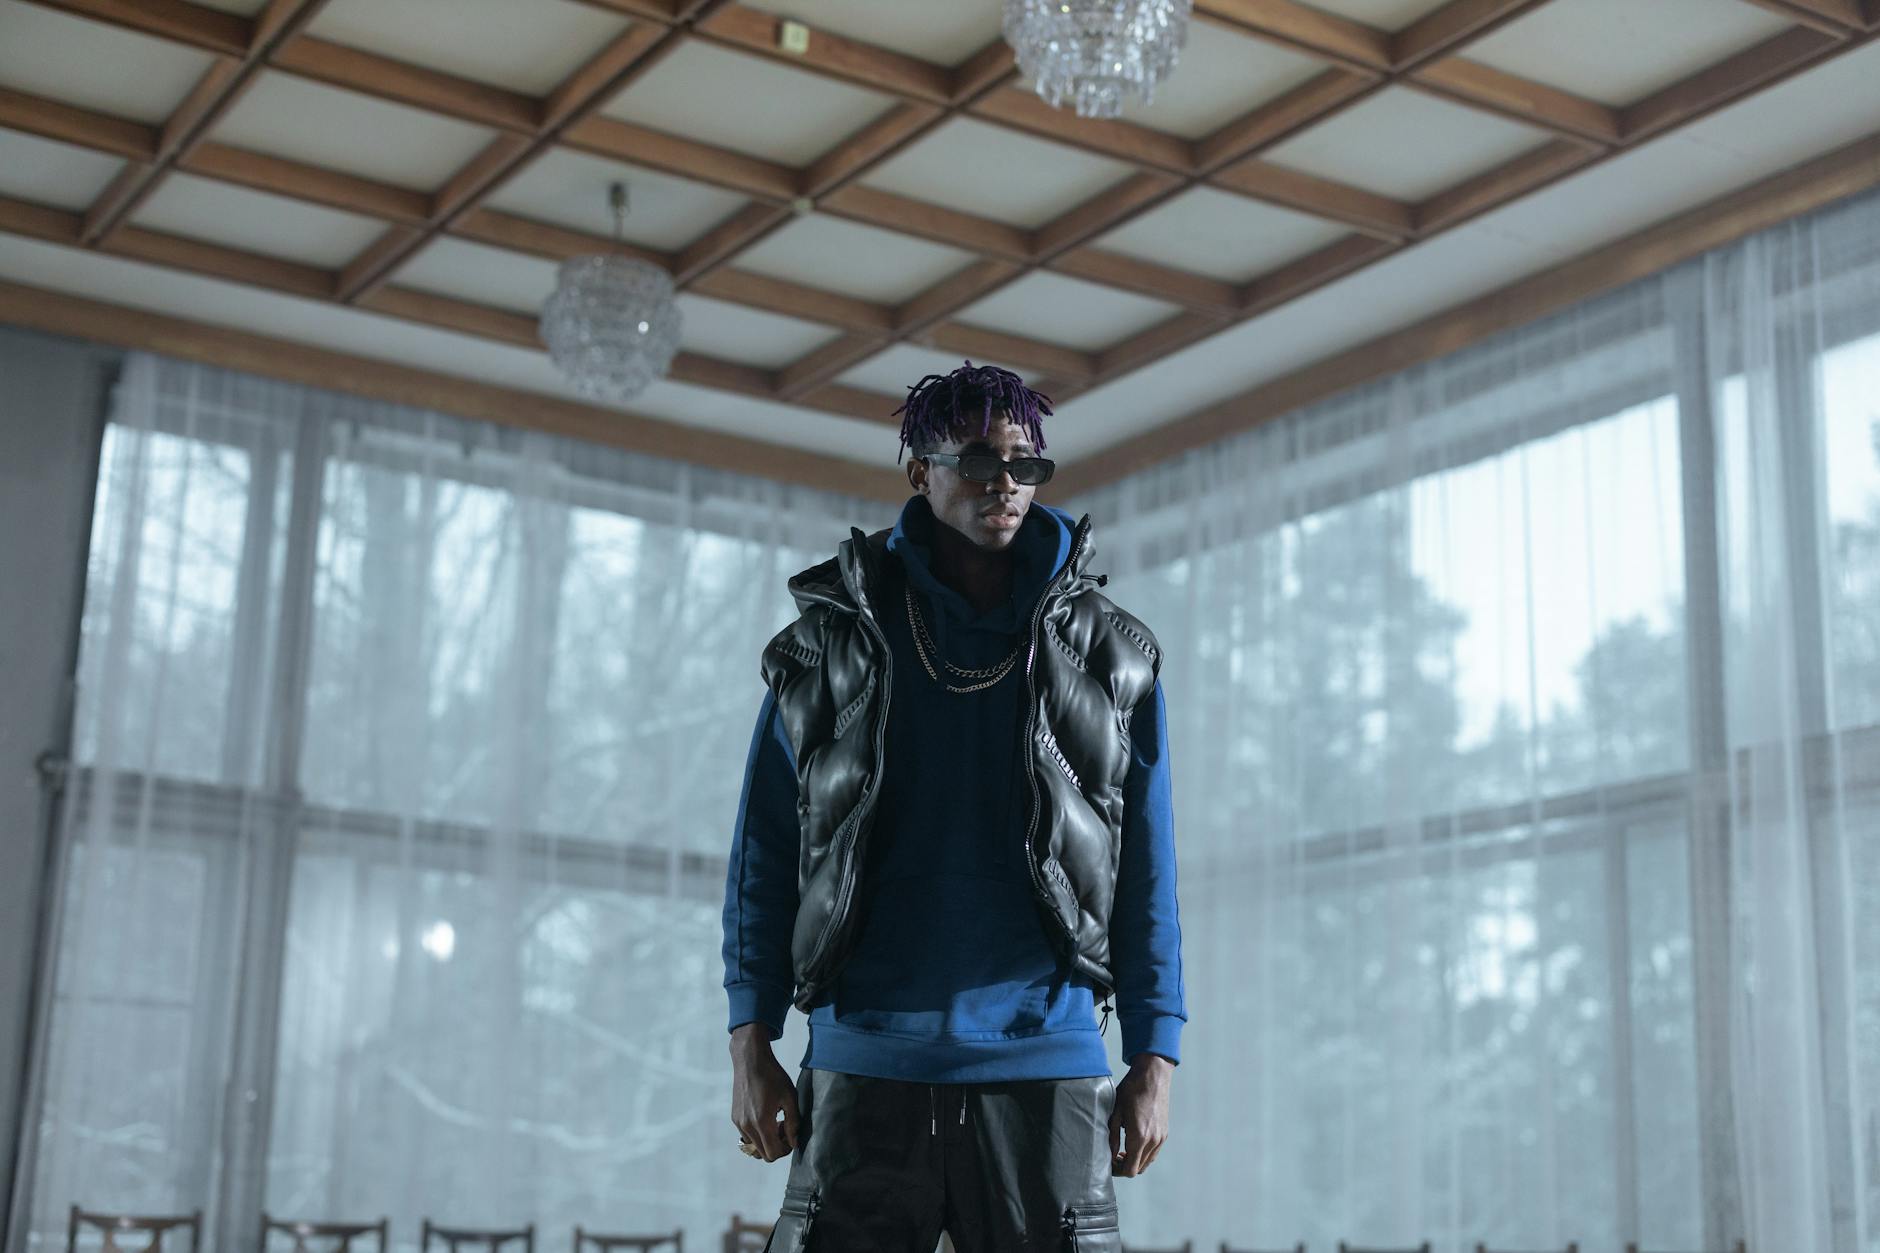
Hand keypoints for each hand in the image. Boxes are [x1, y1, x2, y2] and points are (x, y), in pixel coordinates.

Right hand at [729, 1024, 798, 1161]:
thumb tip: (794, 1143)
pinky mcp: (735, 1117)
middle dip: (776, 1146)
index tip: (791, 1136)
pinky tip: (765, 1117)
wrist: (750, 1060)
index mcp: (762, 1122)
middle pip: (763, 1154)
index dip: (785, 1150)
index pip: (773, 1154)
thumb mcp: (790, 1098)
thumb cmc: (773, 1076)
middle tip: (784, 1128)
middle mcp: (747, 1126)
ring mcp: (738, 1123)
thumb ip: (793, 1123)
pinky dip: (757, 1134)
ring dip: (766, 1141)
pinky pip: (746, 1136)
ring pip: (753, 1147)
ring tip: (775, 1123)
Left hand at [1108, 1053, 1172, 1176]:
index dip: (1117, 1171)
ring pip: (1147, 1162)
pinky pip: (1154, 1152)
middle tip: (1112, 1158)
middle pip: (1139, 1168)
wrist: (1153, 1075)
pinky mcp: (1165, 1132)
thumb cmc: (1131, 1090)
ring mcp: (1161, 1137)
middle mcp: (1153, 1140)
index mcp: (1140, 1137)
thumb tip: (1108, 1155)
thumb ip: (1112, 1137)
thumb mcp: (1116, 1112)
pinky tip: (1133, 1142)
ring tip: (1121, 1151)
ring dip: (1134, 1161)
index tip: (1108, 1164)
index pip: (1130, 1169)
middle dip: (1124, 1167)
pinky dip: (1143, 1154)